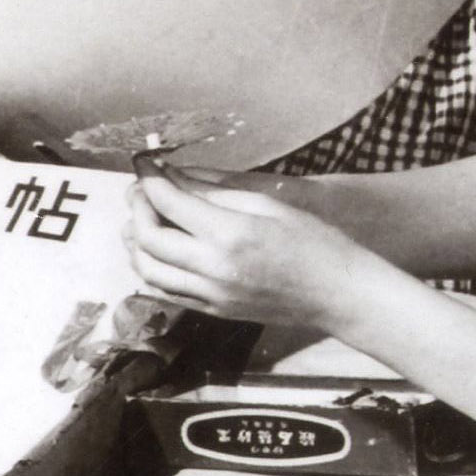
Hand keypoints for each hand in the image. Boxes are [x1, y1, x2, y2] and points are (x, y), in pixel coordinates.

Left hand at [123, 169, 390, 329]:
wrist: (340, 295)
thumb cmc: (315, 243)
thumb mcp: (267, 203)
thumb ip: (213, 190)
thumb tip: (174, 174)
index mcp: (230, 233)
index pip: (168, 202)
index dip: (149, 178)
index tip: (144, 163)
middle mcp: (213, 268)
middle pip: (148, 238)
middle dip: (137, 208)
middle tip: (143, 190)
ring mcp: (211, 295)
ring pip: (147, 270)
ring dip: (136, 242)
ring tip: (143, 219)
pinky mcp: (214, 311)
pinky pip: (165, 292)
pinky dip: (152, 268)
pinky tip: (158, 250)